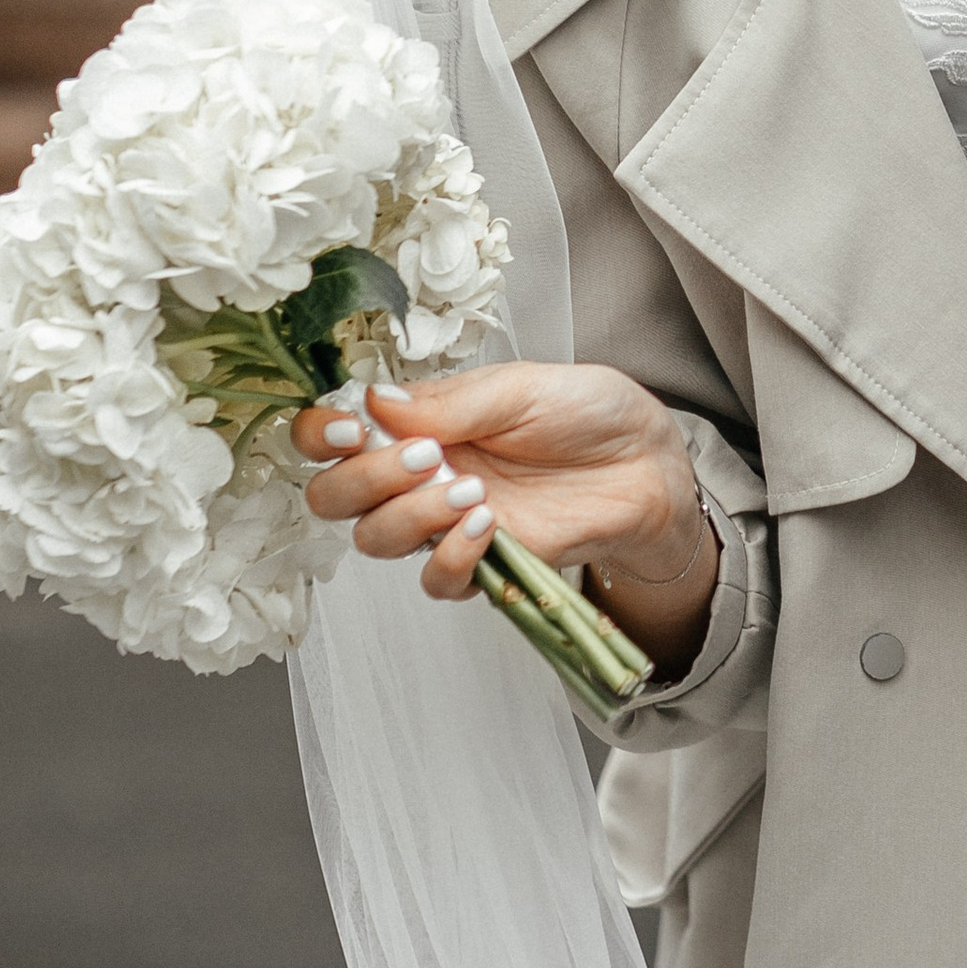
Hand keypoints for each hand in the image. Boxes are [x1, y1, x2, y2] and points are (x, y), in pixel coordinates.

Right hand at [294, 366, 709, 654]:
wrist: (645, 462)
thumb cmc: (586, 413)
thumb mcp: (521, 387)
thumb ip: (449, 402)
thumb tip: (374, 402)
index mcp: (417, 422)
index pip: (334, 436)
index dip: (320, 436)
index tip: (349, 430)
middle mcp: (418, 475)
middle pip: (336, 498)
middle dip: (362, 480)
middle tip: (422, 456)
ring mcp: (445, 522)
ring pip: (377, 540)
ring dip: (410, 515)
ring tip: (471, 488)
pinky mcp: (482, 562)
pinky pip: (435, 580)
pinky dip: (450, 556)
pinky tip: (487, 526)